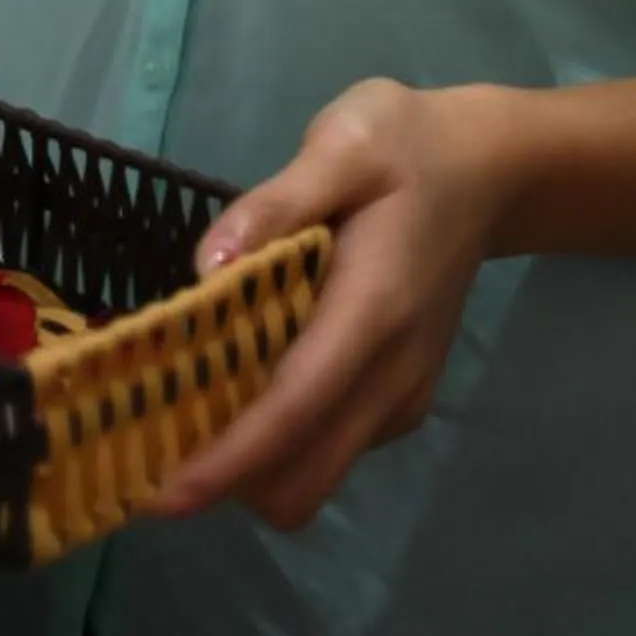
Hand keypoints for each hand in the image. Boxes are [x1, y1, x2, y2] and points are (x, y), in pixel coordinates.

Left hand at [151, 78, 509, 532]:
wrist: (485, 172)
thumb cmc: (405, 145)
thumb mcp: (342, 143)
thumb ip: (275, 203)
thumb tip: (206, 265)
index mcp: (373, 312)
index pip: (293, 411)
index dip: (226, 460)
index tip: (160, 493)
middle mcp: (392, 376)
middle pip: (303, 477)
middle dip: (227, 479)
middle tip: (149, 435)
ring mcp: (401, 397)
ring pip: (314, 476)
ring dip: (248, 467)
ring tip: (182, 408)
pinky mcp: (398, 402)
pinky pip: (328, 450)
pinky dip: (277, 444)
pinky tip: (239, 383)